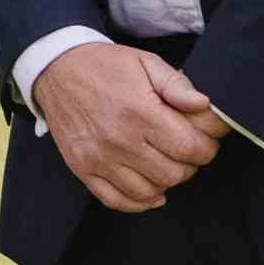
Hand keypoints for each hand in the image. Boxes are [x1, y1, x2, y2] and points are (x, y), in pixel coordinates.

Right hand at [32, 42, 227, 214]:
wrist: (56, 70)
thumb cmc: (105, 66)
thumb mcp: (146, 62)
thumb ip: (177, 85)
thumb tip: (204, 106)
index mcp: (139, 112)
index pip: (190, 148)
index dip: (207, 148)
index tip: (205, 140)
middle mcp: (119, 140)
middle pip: (174, 174)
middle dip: (189, 164)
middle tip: (185, 149)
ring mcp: (98, 158)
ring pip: (149, 192)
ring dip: (165, 181)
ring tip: (164, 162)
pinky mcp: (82, 168)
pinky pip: (116, 200)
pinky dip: (138, 201)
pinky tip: (148, 187)